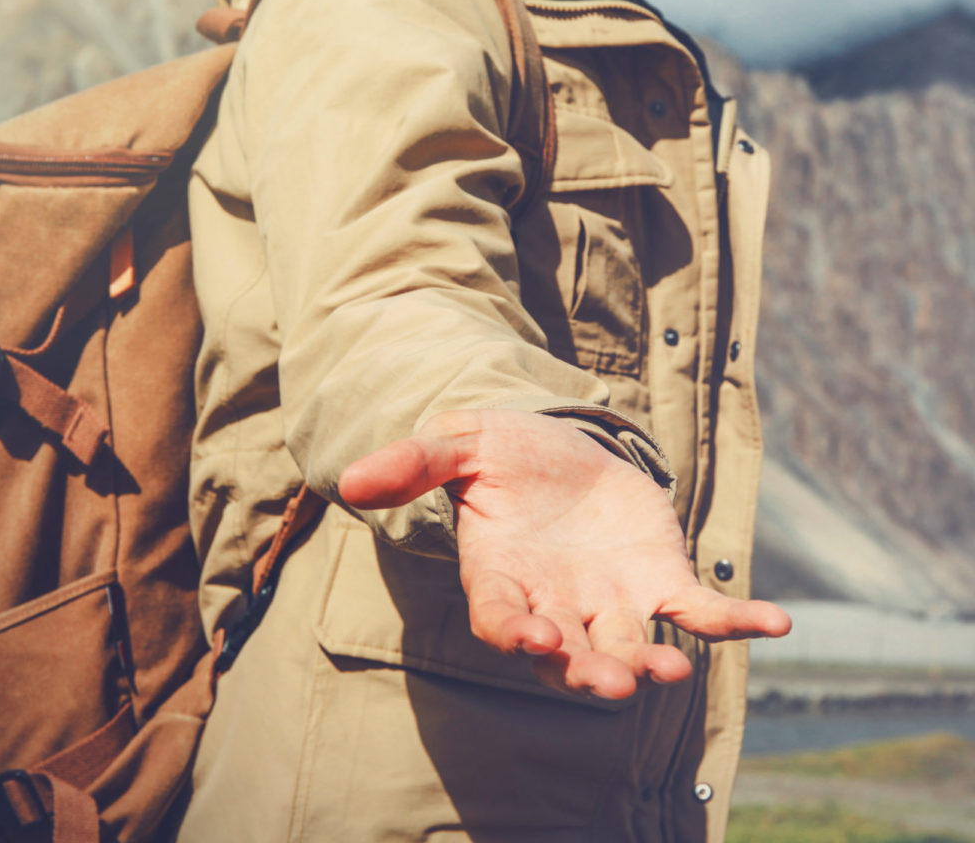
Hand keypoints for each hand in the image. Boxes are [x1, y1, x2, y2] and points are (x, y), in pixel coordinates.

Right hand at [339, 409, 790, 699]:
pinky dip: (733, 620)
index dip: (514, 632)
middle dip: (588, 669)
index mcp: (501, 575)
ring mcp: (610, 599)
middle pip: (569, 651)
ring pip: (630, 644)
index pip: (500, 618)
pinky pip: (699, 608)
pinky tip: (773, 622)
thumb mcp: (457, 442)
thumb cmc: (501, 452)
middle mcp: (555, 602)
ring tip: (669, 670)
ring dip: (651, 661)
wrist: (561, 446)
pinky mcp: (659, 579)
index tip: (533, 637)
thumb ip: (413, 462)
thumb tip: (349, 479)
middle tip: (612, 682)